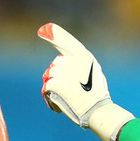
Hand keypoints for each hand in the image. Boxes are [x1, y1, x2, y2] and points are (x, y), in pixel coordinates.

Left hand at [38, 23, 132, 140]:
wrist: (97, 110)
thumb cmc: (97, 95)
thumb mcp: (94, 73)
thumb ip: (80, 64)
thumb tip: (64, 62)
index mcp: (83, 55)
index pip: (65, 41)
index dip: (54, 34)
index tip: (43, 30)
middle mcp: (71, 60)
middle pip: (56, 63)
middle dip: (59, 74)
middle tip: (71, 89)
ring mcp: (61, 71)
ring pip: (50, 76)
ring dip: (55, 86)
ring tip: (68, 98)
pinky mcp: (53, 83)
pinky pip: (46, 89)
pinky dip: (51, 98)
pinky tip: (61, 104)